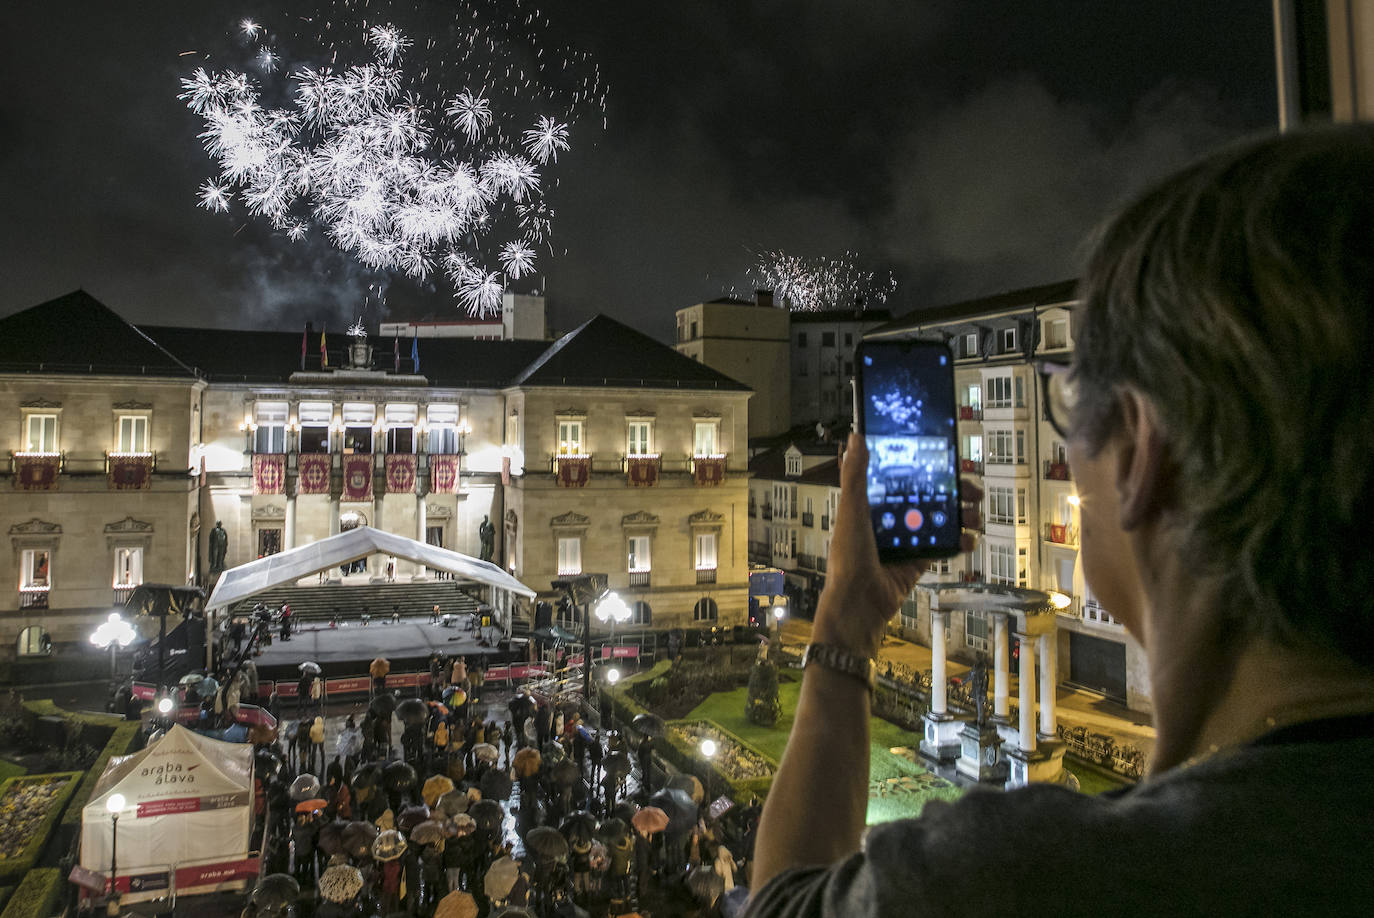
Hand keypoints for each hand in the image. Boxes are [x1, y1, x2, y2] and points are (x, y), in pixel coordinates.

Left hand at [813, 433, 981, 656]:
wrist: (859, 603)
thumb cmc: (848, 558)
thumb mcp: (851, 510)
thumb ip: (855, 475)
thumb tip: (856, 438)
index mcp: (872, 504)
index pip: (902, 478)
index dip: (923, 467)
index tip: (944, 458)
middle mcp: (890, 519)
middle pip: (927, 497)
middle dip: (952, 491)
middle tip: (970, 489)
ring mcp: (905, 540)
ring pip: (939, 520)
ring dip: (959, 516)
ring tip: (973, 516)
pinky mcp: (917, 561)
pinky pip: (942, 547)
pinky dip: (958, 542)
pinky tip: (967, 539)